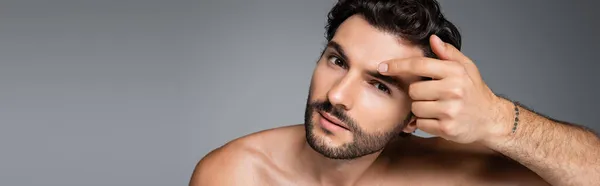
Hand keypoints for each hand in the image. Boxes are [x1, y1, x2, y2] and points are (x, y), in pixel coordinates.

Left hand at [378, 35, 511, 143]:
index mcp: (455, 72)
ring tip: (436, 108)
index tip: (383, 67)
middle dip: (418, 93)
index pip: (419, 65)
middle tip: (431, 95)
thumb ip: (448, 53)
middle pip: (413, 90)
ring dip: (421, 109)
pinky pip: (421, 123)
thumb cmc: (475, 92)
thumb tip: (432, 39)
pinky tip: (438, 119)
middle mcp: (453, 90)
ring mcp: (450, 110)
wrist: (491, 120)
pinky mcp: (447, 128)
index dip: (398, 65)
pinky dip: (425, 122)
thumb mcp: (467, 68)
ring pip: (415, 107)